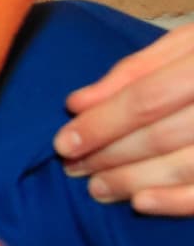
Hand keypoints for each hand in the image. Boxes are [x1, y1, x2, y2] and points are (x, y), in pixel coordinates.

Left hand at [54, 23, 193, 214]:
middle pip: (160, 136)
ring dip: (133, 181)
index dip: (101, 123)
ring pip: (183, 166)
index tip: (64, 142)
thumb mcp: (188, 42)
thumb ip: (134, 70)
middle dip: (109, 155)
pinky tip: (142, 203)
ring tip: (97, 188)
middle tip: (72, 168)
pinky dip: (176, 202)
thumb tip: (78, 103)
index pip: (146, 100)